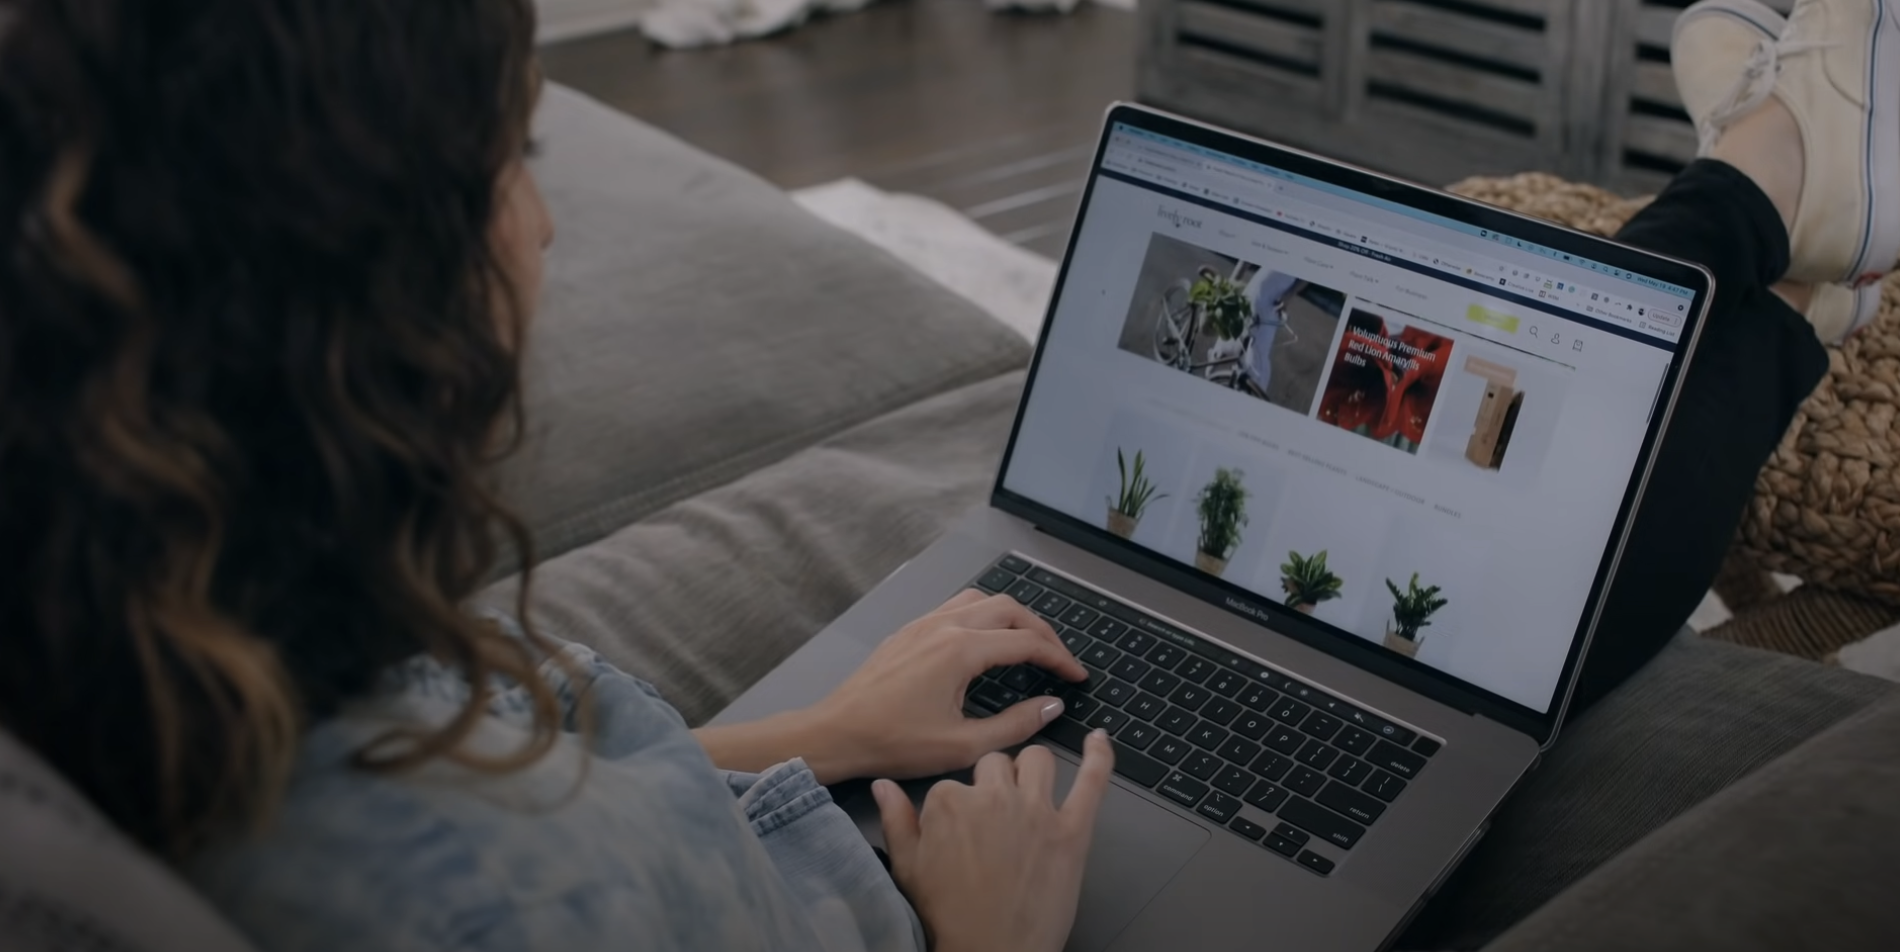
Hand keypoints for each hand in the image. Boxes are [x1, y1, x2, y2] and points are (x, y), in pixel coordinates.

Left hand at [800, 589, 1087, 782]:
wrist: (836, 733)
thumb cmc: (894, 743)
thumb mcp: (963, 746)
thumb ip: (1015, 725)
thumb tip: (1052, 706)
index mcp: (961, 650)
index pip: (1027, 642)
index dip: (1060, 658)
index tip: (1077, 677)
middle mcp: (944, 626)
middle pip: (1010, 609)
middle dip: (1042, 631)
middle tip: (1059, 659)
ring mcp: (923, 624)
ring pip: (982, 600)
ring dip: (1012, 617)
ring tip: (1028, 644)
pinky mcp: (908, 631)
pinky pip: (955, 607)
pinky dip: (983, 616)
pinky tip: (985, 642)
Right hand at [873, 731, 1113, 951]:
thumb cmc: (950, 916)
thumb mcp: (907, 868)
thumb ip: (896, 819)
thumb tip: (884, 785)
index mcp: (950, 801)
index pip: (955, 781)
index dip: (958, 805)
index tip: (959, 829)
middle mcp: (995, 797)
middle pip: (996, 764)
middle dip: (993, 782)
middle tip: (993, 816)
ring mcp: (1036, 810)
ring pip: (1037, 759)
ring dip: (1031, 768)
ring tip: (1028, 786)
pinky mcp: (1072, 830)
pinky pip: (1092, 781)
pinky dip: (1098, 755)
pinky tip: (1099, 739)